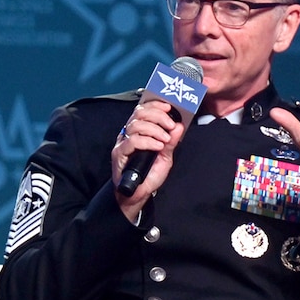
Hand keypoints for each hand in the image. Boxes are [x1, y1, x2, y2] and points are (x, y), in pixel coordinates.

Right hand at [112, 98, 185, 217]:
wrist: (138, 194)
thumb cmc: (149, 175)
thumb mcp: (165, 157)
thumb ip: (171, 142)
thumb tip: (179, 126)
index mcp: (139, 131)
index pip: (144, 109)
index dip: (155, 105)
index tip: (169, 107)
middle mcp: (129, 133)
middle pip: (139, 113)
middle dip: (158, 116)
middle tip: (170, 125)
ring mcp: (123, 142)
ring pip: (136, 125)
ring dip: (154, 129)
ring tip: (165, 140)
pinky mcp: (119, 153)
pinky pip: (132, 141)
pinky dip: (148, 141)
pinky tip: (158, 147)